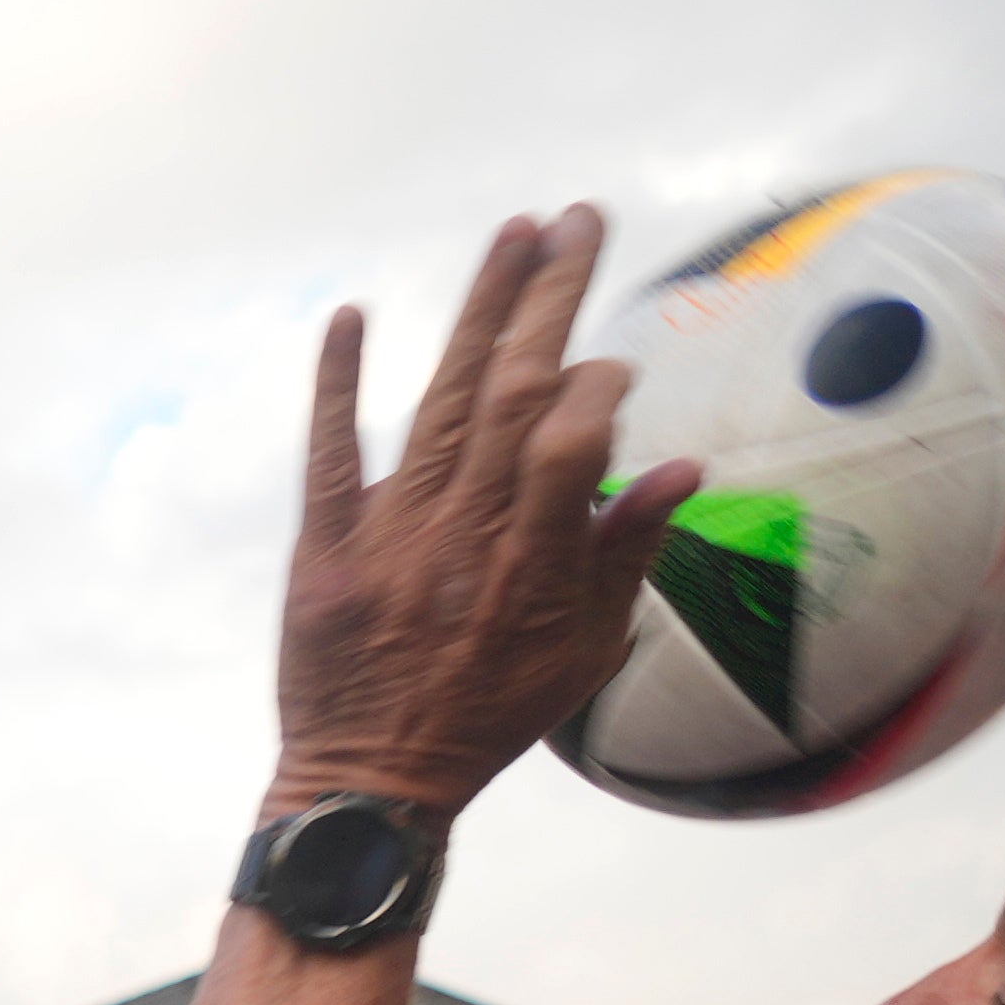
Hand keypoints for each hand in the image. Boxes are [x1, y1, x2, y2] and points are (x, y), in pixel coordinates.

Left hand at [273, 208, 702, 818]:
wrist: (370, 786)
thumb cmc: (488, 718)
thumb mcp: (583, 656)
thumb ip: (626, 558)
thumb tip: (682, 467)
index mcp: (533, 569)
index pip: (572, 443)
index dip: (598, 388)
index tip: (612, 366)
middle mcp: (463, 542)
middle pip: (513, 396)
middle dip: (551, 298)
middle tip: (581, 218)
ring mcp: (388, 542)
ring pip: (441, 404)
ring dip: (480, 311)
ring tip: (516, 232)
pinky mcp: (322, 552)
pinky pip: (329, 456)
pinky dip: (338, 385)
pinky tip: (353, 315)